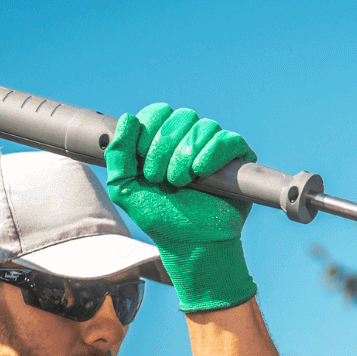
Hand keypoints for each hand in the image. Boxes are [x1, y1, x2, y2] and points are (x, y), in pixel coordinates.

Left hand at [106, 103, 258, 312]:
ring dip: (186, 155)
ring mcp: (215, 148)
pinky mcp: (239, 159)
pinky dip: (212, 154)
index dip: (149, 133)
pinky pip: (228, 139)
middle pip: (181, 116)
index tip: (145, 166)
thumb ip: (117, 155)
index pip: (158, 112)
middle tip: (162, 179)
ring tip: (182, 183)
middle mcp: (190, 139)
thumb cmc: (161, 218)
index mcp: (164, 140)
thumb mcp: (124, 189)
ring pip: (204, 126)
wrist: (191, 244)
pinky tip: (202, 174)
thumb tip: (128, 118)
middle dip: (165, 148)